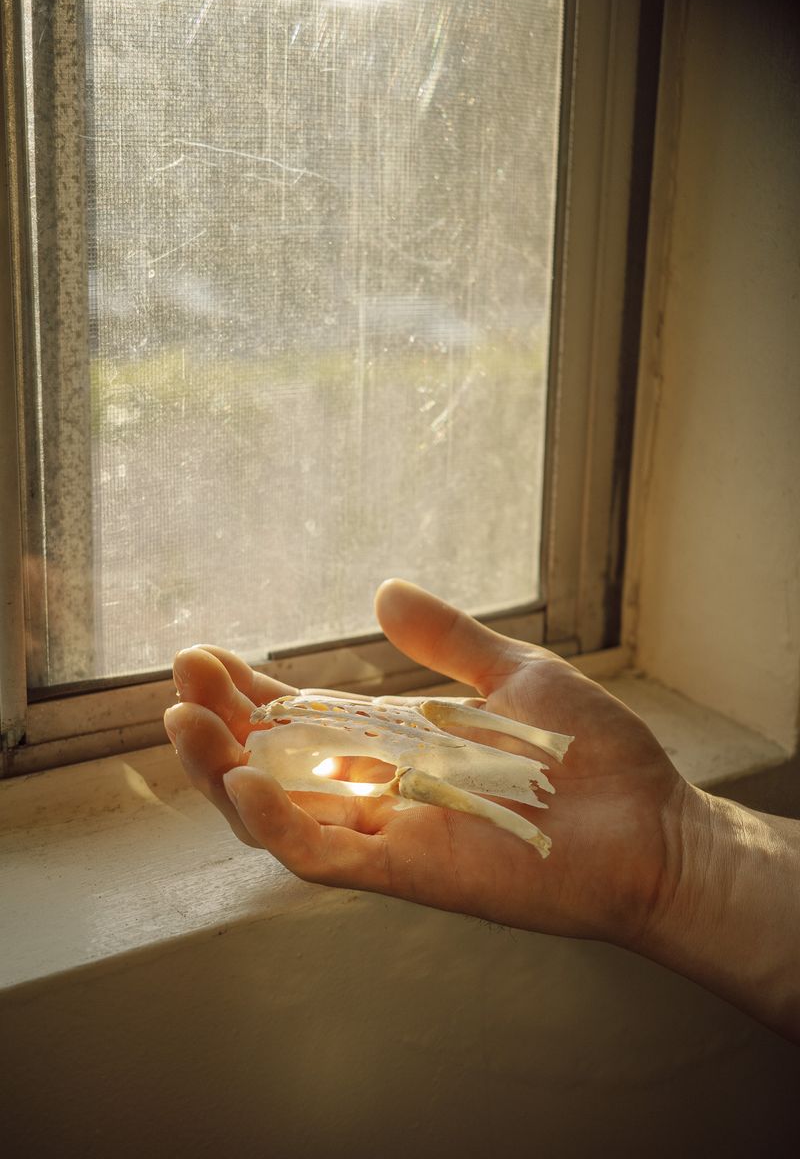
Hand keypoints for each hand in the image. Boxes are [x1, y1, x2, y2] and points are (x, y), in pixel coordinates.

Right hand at [163, 579, 689, 947]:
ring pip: (277, 817)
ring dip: (221, 774)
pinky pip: (321, 857)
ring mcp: (389, 837)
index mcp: (397, 750)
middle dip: (218, 727)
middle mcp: (380, 795)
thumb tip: (384, 590)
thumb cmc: (591, 759)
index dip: (248, 695)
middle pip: (273, 768)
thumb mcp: (513, 674)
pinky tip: (244, 780)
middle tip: (181, 680)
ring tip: (181, 720)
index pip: (301, 724)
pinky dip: (276, 824)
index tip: (207, 657)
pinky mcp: (408, 872)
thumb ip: (447, 640)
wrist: (651, 826)